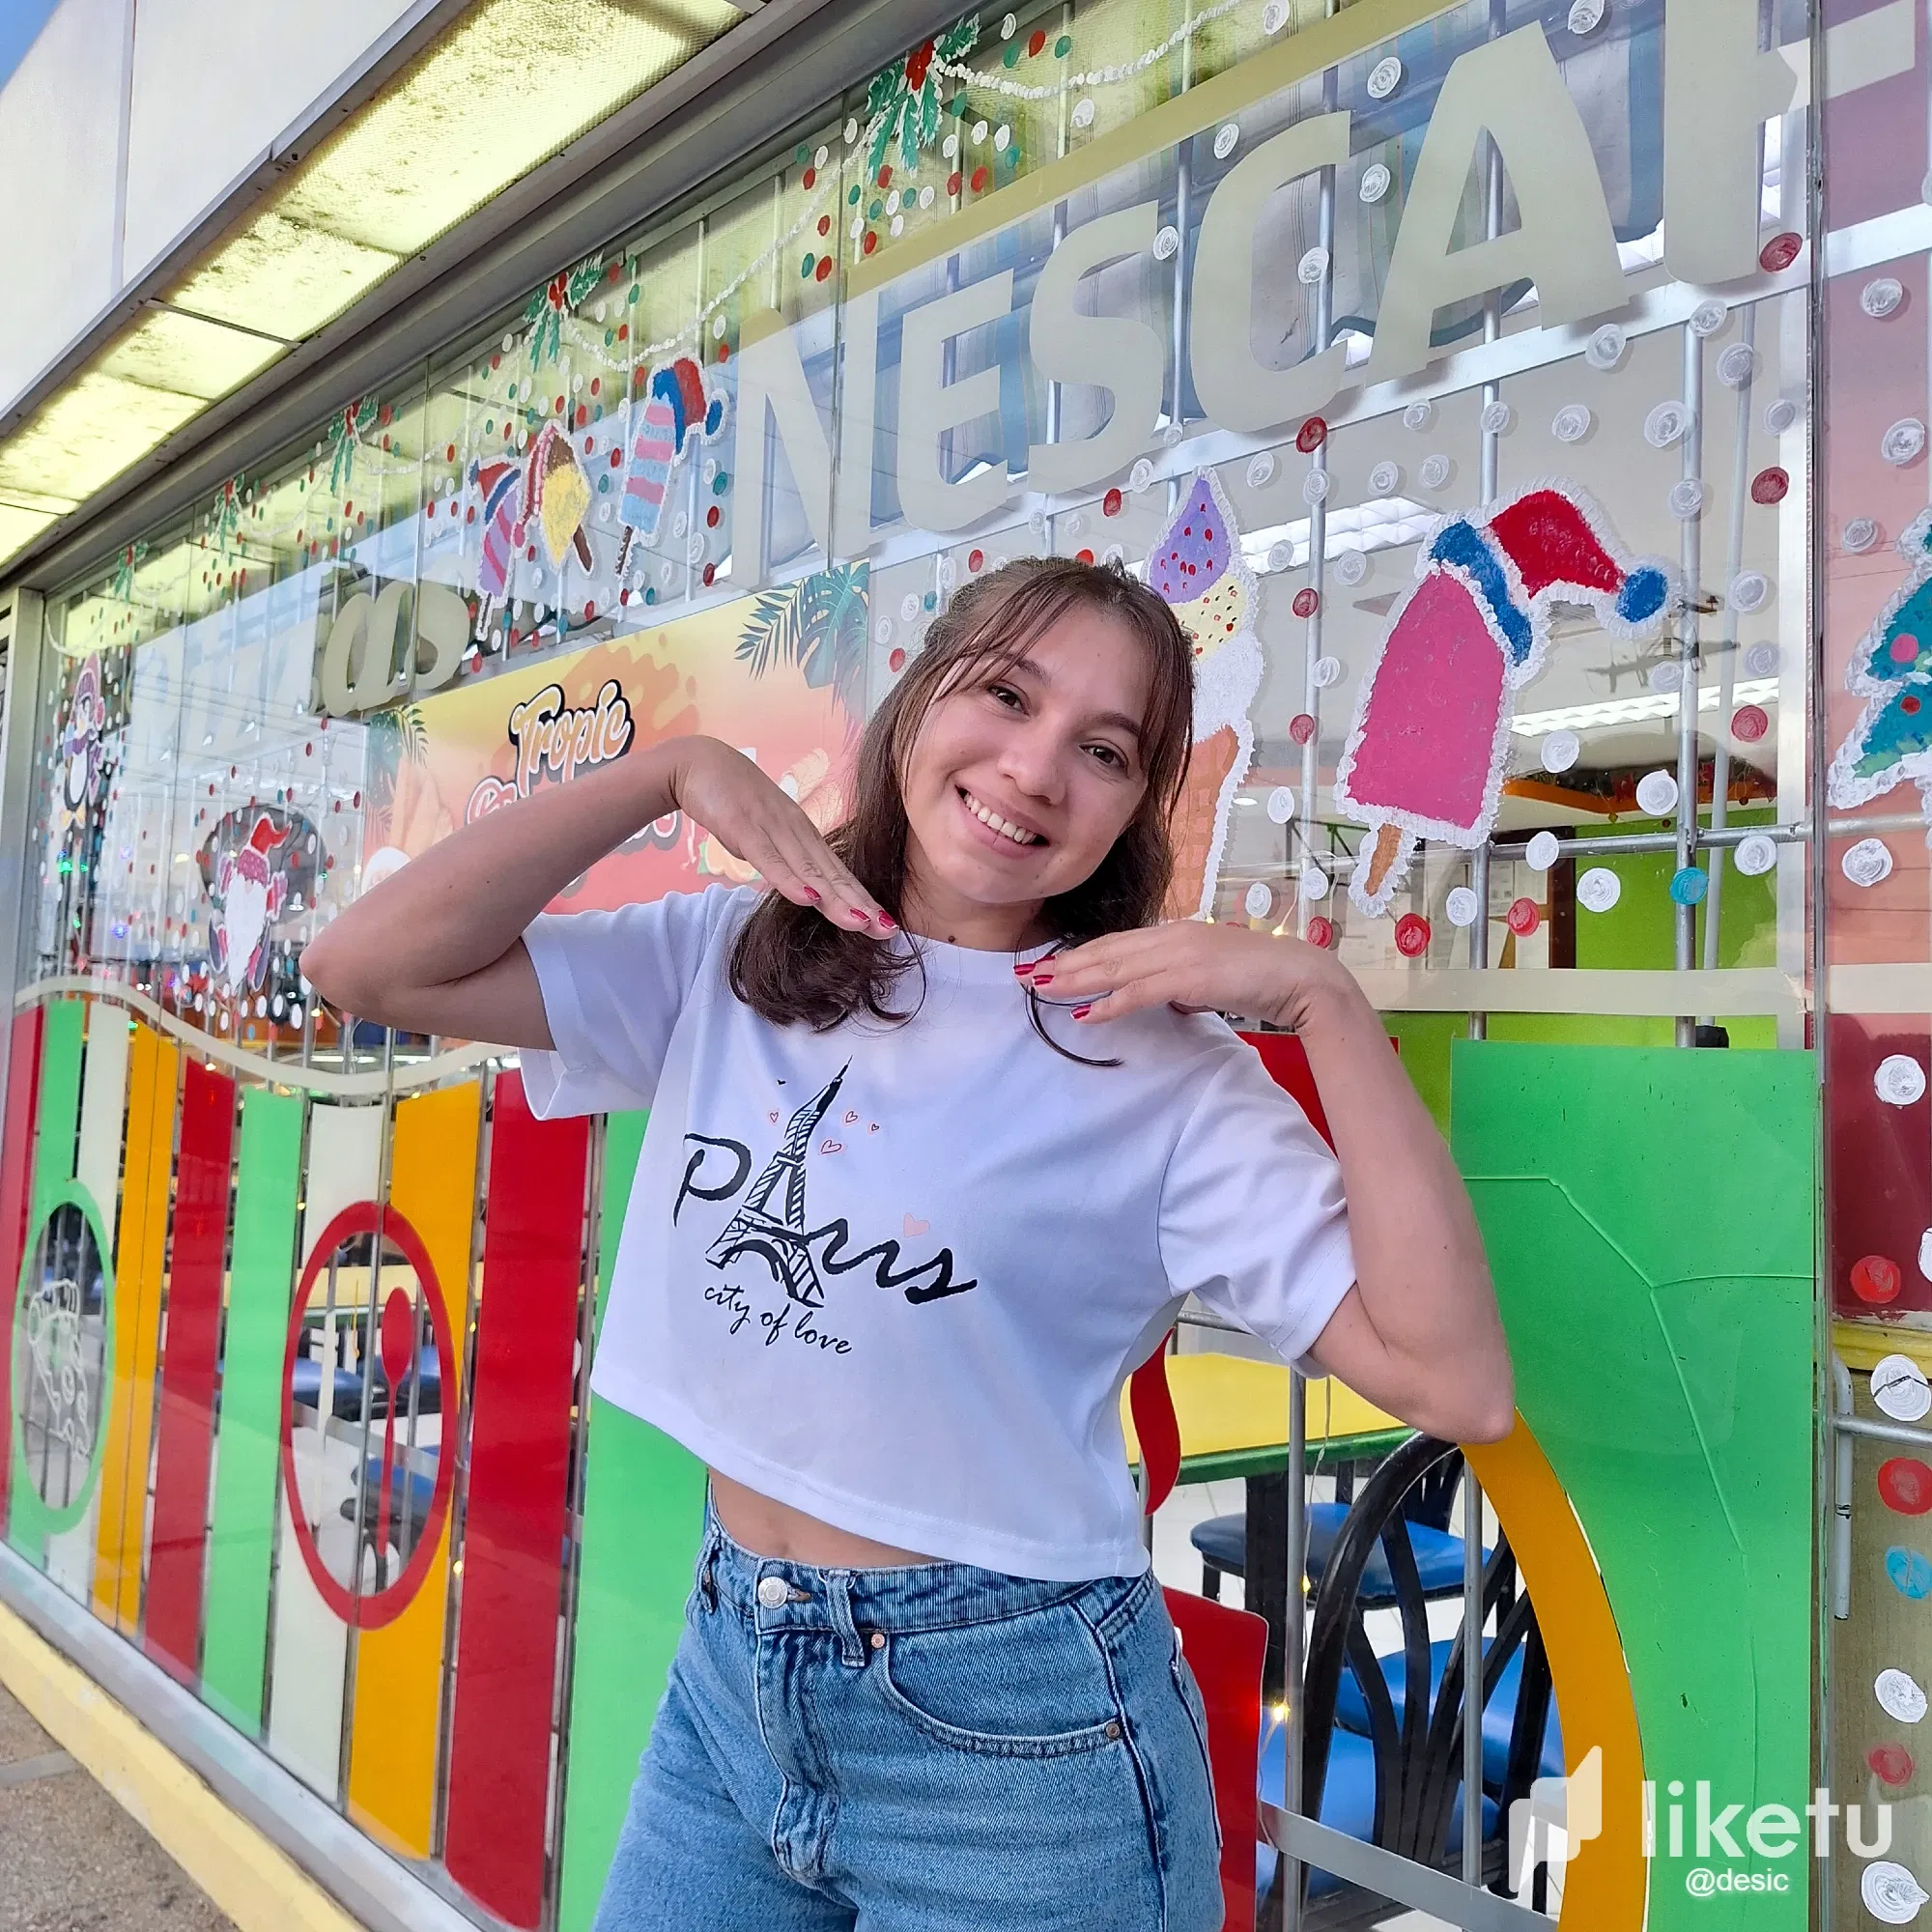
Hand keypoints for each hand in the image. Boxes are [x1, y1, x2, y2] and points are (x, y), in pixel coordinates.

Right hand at [670, 738, 889, 931]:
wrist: (700, 762)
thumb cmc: (734, 802)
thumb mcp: (765, 837)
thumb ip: (783, 861)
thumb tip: (797, 886)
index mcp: (803, 835)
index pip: (838, 873)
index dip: (863, 899)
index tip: (888, 924)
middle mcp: (796, 832)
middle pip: (833, 875)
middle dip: (861, 904)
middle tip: (888, 930)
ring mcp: (772, 828)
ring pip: (808, 870)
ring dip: (835, 898)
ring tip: (861, 922)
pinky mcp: (744, 827)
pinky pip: (769, 859)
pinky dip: (789, 881)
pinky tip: (807, 900)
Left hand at [1025, 920, 1359, 1031]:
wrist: (1301, 979)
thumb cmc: (1262, 979)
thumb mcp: (1213, 978)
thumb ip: (1187, 985)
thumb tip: (1172, 1000)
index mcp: (1176, 934)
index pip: (1118, 943)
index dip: (1081, 954)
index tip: (1049, 964)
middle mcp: (1172, 936)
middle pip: (1106, 950)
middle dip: (1064, 964)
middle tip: (1024, 974)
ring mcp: (1180, 954)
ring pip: (1115, 967)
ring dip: (1075, 980)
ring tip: (1041, 989)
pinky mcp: (1190, 977)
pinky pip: (1139, 992)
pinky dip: (1109, 1003)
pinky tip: (1084, 1014)